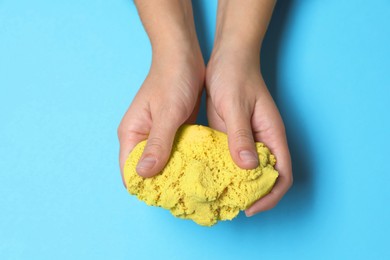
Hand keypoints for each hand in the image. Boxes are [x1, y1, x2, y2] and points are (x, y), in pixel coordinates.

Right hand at [118, 52, 204, 184]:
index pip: (130, 171)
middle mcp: (142, 137)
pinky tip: (200, 168)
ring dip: (176, 172)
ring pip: (163, 163)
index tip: (166, 198)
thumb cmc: (173, 80)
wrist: (183, 56)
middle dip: (163, 183)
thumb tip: (143, 175)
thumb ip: (157, 143)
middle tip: (185, 195)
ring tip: (195, 186)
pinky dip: (185, 160)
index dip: (145, 187)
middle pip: (146, 170)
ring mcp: (157, 134)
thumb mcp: (168, 113)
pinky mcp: (172, 130)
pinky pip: (176, 152)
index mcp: (132, 134)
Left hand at [206, 51, 292, 215]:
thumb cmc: (235, 76)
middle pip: (264, 178)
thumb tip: (247, 167)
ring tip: (216, 199)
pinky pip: (229, 160)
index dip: (270, 195)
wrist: (227, 59)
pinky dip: (222, 172)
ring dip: (235, 186)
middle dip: (252, 196)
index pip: (281, 174)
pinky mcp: (230, 136)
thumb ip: (240, 135)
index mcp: (271, 135)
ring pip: (246, 172)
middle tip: (229, 207)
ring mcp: (245, 140)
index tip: (250, 208)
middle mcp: (261, 141)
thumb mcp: (235, 105)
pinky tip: (206, 178)